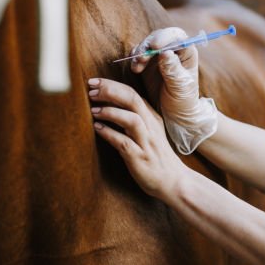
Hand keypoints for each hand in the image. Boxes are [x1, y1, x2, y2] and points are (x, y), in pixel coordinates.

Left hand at [88, 77, 189, 200]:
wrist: (173, 182)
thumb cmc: (157, 157)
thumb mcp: (149, 133)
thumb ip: (134, 119)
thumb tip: (110, 106)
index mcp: (152, 118)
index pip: (133, 93)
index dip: (112, 85)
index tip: (94, 82)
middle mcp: (151, 127)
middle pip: (132, 100)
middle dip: (110, 91)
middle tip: (91, 88)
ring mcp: (146, 142)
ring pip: (131, 119)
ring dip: (111, 112)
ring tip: (93, 110)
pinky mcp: (140, 158)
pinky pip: (124, 142)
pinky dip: (110, 133)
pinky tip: (97, 128)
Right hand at [129, 28, 217, 154]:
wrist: (174, 114)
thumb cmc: (183, 100)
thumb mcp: (180, 87)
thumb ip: (173, 70)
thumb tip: (165, 52)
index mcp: (187, 52)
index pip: (176, 36)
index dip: (164, 37)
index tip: (154, 47)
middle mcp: (173, 50)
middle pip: (158, 37)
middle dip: (147, 46)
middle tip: (140, 59)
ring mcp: (159, 56)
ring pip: (146, 45)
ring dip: (139, 53)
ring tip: (137, 68)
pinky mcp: (147, 63)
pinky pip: (138, 54)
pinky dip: (134, 59)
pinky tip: (135, 69)